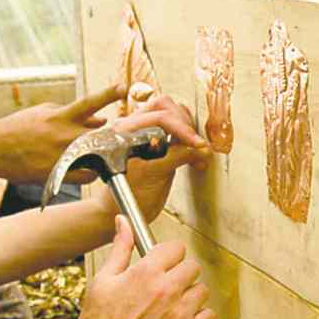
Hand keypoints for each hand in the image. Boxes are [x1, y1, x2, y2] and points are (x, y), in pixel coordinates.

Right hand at [0, 85, 125, 183]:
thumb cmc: (18, 128)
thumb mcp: (44, 112)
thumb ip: (72, 114)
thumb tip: (99, 118)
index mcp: (61, 116)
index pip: (89, 102)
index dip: (108, 94)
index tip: (122, 87)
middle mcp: (65, 135)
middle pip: (103, 134)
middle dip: (115, 134)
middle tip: (123, 134)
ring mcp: (65, 156)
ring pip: (98, 155)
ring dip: (104, 153)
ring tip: (101, 151)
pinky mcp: (61, 173)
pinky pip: (89, 176)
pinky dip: (94, 172)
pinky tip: (92, 168)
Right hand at [71, 216, 214, 318]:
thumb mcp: (103, 279)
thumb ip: (121, 248)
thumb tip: (123, 222)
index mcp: (146, 272)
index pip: (176, 248)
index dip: (169, 257)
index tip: (164, 266)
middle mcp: (167, 290)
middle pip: (192, 267)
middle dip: (180, 275)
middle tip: (166, 290)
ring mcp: (181, 313)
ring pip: (202, 291)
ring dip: (190, 297)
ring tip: (170, 309)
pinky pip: (208, 316)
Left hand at [96, 95, 211, 221]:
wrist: (119, 210)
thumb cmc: (124, 198)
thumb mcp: (154, 176)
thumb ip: (177, 158)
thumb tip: (200, 149)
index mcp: (125, 132)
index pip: (160, 117)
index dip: (183, 130)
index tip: (198, 144)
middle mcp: (132, 127)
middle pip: (164, 107)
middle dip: (185, 124)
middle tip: (197, 144)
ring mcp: (143, 133)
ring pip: (169, 115)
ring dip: (186, 129)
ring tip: (197, 149)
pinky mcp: (153, 141)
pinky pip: (171, 129)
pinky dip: (186, 137)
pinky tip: (193, 153)